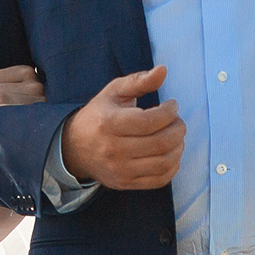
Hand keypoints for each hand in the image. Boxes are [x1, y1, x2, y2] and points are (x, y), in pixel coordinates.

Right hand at [58, 67, 183, 190]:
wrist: (75, 147)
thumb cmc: (99, 115)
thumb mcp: (114, 92)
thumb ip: (139, 81)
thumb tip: (163, 70)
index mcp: (109, 124)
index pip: (150, 121)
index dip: (169, 112)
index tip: (172, 105)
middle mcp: (114, 149)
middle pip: (160, 143)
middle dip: (178, 129)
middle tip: (177, 121)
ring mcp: (120, 170)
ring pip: (164, 163)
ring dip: (179, 147)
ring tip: (176, 136)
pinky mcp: (126, 183)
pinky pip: (160, 179)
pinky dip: (173, 166)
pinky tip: (171, 153)